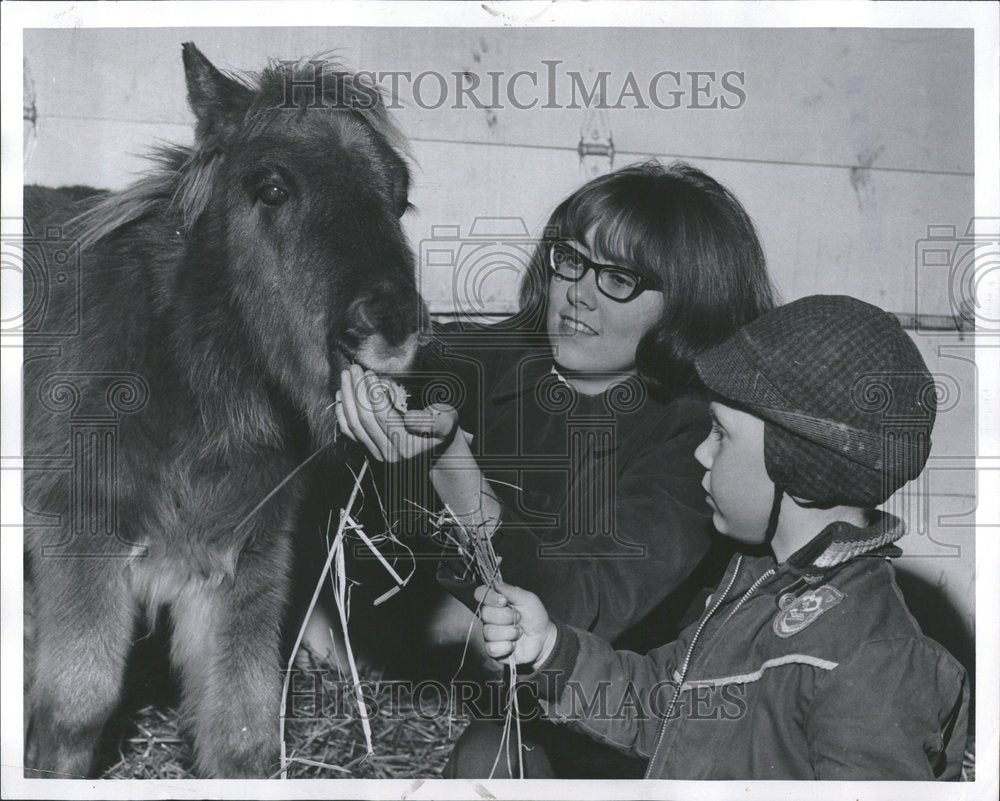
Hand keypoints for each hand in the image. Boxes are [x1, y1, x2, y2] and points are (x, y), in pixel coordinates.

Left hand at [335, 364, 458, 461]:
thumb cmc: (442, 429)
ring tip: (347, 376)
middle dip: (357, 390)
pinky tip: (341, 395)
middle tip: (355, 368)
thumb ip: (435, 420)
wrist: (435, 449)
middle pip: (366, 418)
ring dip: (348, 398)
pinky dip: (342, 412)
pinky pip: (350, 432)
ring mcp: (378, 454)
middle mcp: (390, 454)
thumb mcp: (448, 421)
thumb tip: (410, 418)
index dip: (373, 393)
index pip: (384, 416)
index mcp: (408, 446)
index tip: (370, 373)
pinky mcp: (369, 451)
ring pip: (354, 424)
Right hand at [475, 581, 556, 667]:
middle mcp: (490, 616)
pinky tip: (514, 645)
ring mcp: (490, 633)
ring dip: (509, 632)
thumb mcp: (528, 599)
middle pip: (485, 613)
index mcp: (496, 601)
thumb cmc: (535, 616)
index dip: (489, 597)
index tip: (504, 601)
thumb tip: (495, 581)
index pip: (480, 594)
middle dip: (506, 616)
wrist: (543, 638)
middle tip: (518, 618)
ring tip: (519, 632)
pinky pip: (492, 648)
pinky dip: (506, 646)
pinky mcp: (493, 649)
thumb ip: (511, 590)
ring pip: (489, 631)